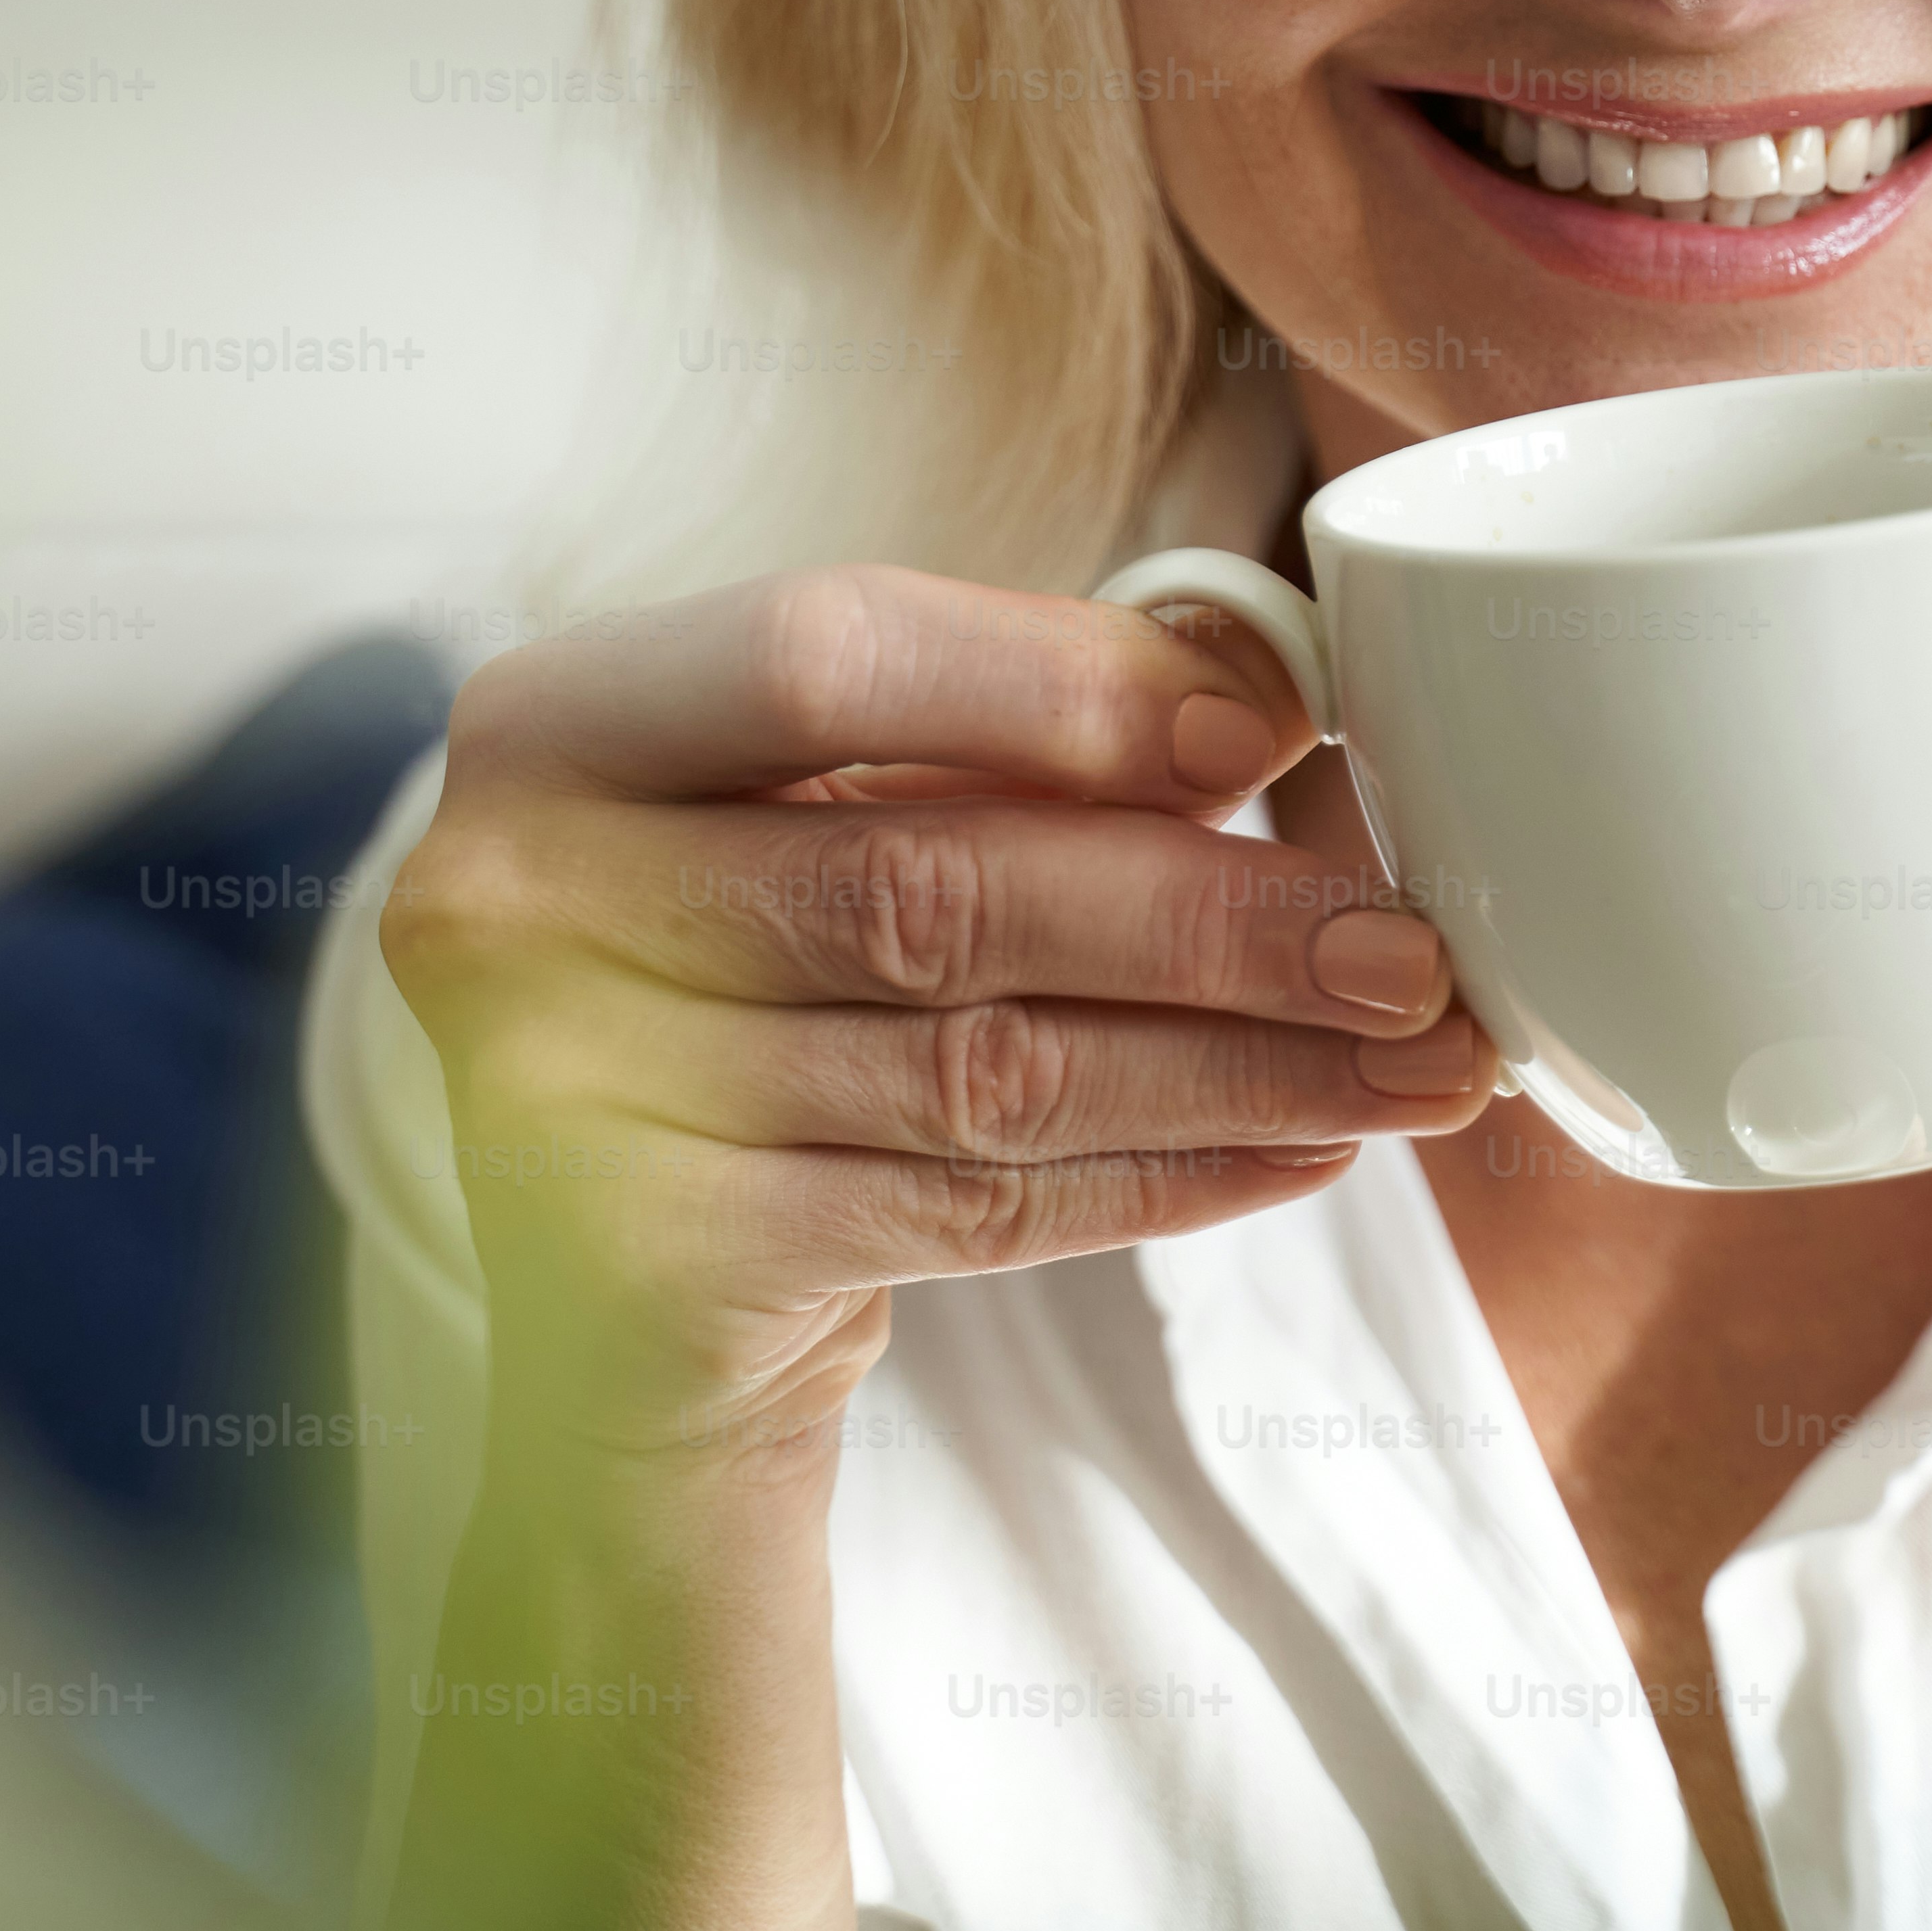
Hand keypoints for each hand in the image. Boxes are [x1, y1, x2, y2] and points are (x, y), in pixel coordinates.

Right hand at [381, 562, 1499, 1473]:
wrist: (607, 1281)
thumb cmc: (761, 984)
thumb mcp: (826, 814)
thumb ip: (1000, 738)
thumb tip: (1262, 689)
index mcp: (558, 727)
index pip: (821, 649)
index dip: (1059, 686)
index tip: (1269, 738)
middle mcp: (515, 905)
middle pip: (932, 883)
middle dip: (1217, 920)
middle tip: (1414, 954)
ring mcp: (568, 1104)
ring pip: (982, 1068)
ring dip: (1238, 1066)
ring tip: (1416, 1061)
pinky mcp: (656, 1275)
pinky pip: (970, 1211)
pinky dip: (1161, 1175)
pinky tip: (1299, 1147)